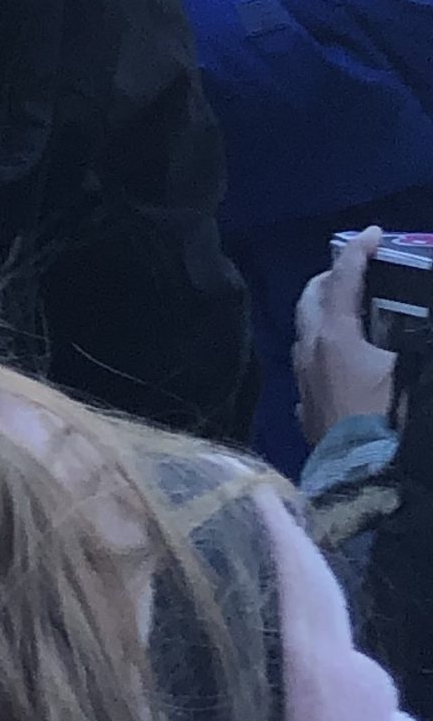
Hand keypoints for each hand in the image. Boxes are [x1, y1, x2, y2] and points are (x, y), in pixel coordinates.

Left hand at [296, 227, 397, 448]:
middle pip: (311, 300)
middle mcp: (310, 352)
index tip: (373, 233)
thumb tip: (417, 325)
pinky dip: (322, 354)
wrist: (369, 487)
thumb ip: (417, 340)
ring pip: (305, 333)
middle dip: (331, 279)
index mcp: (335, 336)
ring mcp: (303, 383)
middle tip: (355, 272)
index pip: (344, 279)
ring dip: (323, 316)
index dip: (358, 251)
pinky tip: (337, 363)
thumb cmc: (396, 425)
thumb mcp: (417, 375)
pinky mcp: (307, 413)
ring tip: (349, 314)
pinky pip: (308, 370)